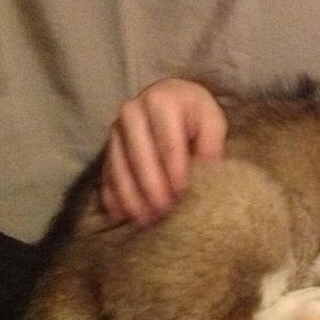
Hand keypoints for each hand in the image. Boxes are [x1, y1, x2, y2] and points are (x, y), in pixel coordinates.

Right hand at [99, 78, 227, 225]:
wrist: (170, 99)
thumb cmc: (195, 114)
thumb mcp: (211, 120)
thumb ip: (212, 142)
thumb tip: (210, 168)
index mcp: (161, 102)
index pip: (168, 142)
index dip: (174, 171)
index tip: (181, 195)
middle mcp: (133, 112)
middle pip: (139, 155)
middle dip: (150, 186)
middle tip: (162, 213)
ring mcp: (117, 130)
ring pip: (119, 165)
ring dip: (130, 195)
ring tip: (143, 221)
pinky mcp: (109, 146)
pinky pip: (107, 173)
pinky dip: (112, 195)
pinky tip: (119, 216)